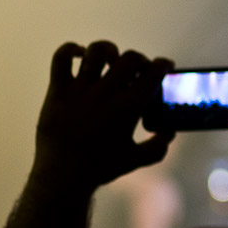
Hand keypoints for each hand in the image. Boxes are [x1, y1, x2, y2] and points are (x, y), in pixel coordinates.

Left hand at [34, 41, 174, 190]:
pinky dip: (71, 50)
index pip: (153, 73)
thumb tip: (170, 132)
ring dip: (109, 51)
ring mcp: (80, 89)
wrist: (63, 177)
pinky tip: (79, 56)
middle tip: (138, 70)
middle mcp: (106, 93)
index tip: (165, 66)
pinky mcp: (58, 91)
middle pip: (130, 58)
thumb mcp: (137, 159)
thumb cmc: (101, 168)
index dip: (163, 65)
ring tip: (111, 61)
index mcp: (129, 107)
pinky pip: (61, 59)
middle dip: (139, 60)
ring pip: (97, 52)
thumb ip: (159, 145)